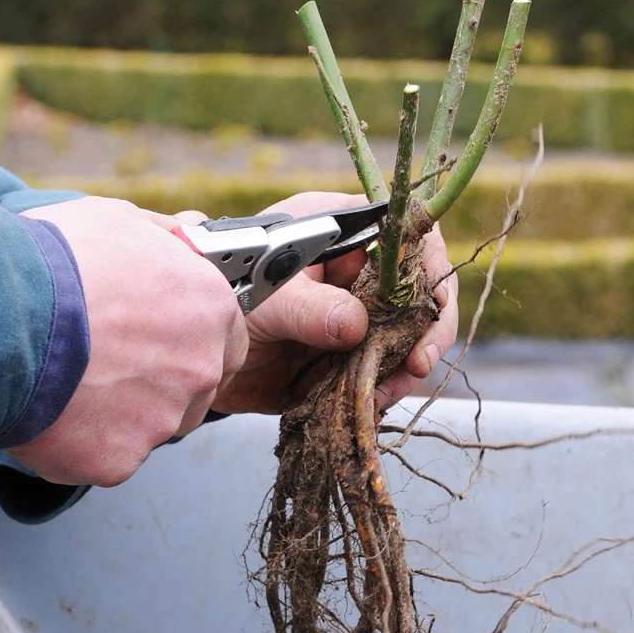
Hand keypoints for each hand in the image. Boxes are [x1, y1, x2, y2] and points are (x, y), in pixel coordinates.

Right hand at [8, 197, 247, 486]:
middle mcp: (200, 368)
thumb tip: (186, 235)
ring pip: (151, 425)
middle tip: (109, 361)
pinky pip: (108, 455)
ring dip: (122, 412)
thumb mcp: (119, 220)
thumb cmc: (55, 261)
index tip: (167, 340)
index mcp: (210, 309)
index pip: (228, 340)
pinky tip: (54, 410)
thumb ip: (165, 237)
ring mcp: (162, 419)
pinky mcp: (119, 459)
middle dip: (160, 380)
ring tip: (73, 381)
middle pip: (194, 388)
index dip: (195, 340)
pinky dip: (83, 441)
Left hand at [211, 192, 457, 414]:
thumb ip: (307, 307)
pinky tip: (372, 401)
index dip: (427, 261)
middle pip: (417, 287)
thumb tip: (354, 325)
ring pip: (407, 332)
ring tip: (388, 390)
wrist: (200, 352)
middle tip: (418, 361)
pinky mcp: (349, 353)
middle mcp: (356, 270)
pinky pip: (382, 368)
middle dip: (426, 326)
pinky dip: (383, 387)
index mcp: (338, 231)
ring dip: (406, 364)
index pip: (403, 231)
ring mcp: (356, 312)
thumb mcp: (264, 298)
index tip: (432, 301)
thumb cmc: (226, 298)